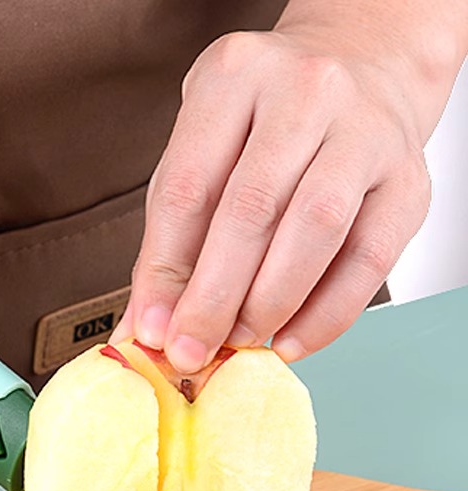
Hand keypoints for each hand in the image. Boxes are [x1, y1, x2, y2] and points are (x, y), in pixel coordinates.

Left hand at [114, 26, 434, 369]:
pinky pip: (369, 260)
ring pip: (314, 229)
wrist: (360, 73)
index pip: (188, 188)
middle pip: (251, 209)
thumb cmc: (264, 127)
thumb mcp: (202, 156)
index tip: (153, 330)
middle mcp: (303, 91)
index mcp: (233, 78)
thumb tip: (147, 327)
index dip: (165, 272)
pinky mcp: (407, 180)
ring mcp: (364, 130)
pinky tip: (291, 339)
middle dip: (213, 298)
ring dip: (268, 304)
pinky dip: (326, 315)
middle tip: (190, 351)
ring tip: (239, 342)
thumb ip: (170, 240)